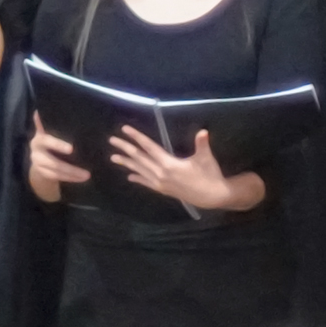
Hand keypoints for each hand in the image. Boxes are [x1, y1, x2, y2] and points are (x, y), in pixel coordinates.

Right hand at [29, 115, 89, 188]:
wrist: (38, 158)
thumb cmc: (48, 141)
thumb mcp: (45, 132)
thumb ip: (43, 124)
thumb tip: (38, 111)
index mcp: (38, 140)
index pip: (47, 141)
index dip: (58, 145)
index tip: (71, 149)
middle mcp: (36, 153)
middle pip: (54, 163)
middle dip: (71, 168)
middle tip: (87, 172)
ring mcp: (38, 165)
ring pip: (57, 172)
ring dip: (73, 175)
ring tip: (87, 175)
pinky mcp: (43, 174)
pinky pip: (58, 178)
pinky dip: (71, 179)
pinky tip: (81, 179)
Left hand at [110, 124, 246, 210]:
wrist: (213, 197)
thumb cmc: (210, 175)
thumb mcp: (206, 158)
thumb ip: (202, 144)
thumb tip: (203, 131)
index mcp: (169, 164)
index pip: (149, 148)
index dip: (137, 137)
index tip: (125, 129)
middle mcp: (161, 174)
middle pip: (140, 159)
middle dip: (126, 149)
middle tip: (112, 140)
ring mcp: (161, 184)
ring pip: (140, 171)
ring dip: (127, 163)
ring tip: (114, 158)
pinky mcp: (164, 190)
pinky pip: (147, 183)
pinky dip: (138, 178)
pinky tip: (129, 176)